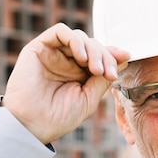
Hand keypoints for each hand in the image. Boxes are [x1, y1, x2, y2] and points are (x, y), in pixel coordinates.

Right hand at [1, 23, 129, 143]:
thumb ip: (104, 78)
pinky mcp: (39, 47)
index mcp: (80, 74)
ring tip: (95, 69)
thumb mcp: (90, 98)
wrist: (32, 125)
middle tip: (107, 73)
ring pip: (79, 37)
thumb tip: (124, 57)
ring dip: (93, 49)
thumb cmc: (59, 117)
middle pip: (93, 45)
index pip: (101, 56)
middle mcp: (67, 61)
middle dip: (105, 56)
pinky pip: (60, 32)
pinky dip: (75, 40)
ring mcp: (54, 53)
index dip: (113, 55)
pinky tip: (81, 57)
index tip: (126, 58)